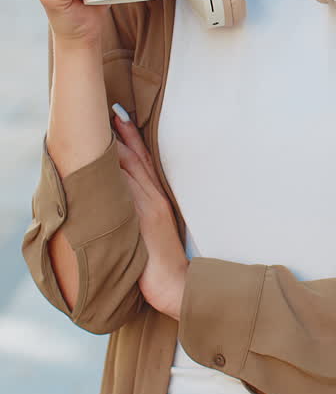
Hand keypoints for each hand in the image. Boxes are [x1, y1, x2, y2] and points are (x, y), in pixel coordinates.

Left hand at [113, 106, 187, 319]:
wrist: (174, 283)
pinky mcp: (143, 219)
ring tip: (103, 126)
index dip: (133, 138)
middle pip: (138, 159)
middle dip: (124, 134)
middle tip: (113, 110)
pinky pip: (127, 190)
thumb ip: (141, 214)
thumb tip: (121, 203)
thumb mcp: (154, 232)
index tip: (121, 116)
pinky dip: (117, 172)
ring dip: (117, 147)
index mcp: (159, 200)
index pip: (145, 161)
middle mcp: (154, 199)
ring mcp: (148, 207)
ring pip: (131, 170)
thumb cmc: (162, 263)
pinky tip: (104, 159)